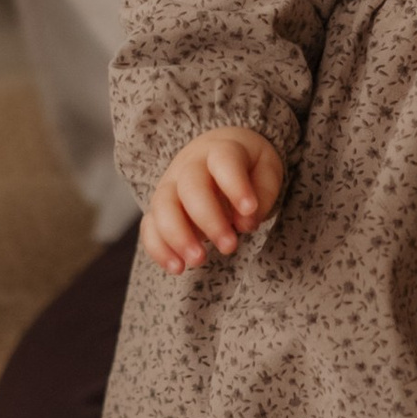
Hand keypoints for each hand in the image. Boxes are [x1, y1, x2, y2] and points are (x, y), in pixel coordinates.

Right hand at [140, 129, 286, 274]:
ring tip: (198, 260)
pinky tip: (177, 268)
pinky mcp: (159, 209)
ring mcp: (170, 185)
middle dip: (208, 220)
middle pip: (190, 187)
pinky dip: (159, 249)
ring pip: (162, 206)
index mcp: (220, 149)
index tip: (250, 210)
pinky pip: (149, 227)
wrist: (216, 156)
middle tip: (229, 247)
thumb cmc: (247, 166)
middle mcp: (189, 165)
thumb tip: (244, 223)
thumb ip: (262, 194)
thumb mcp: (266, 170)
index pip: (223, 161)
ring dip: (178, 237)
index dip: (235, 185)